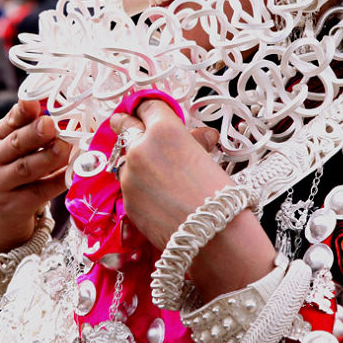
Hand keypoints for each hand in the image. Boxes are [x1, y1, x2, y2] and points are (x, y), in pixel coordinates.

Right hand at [0, 100, 70, 253]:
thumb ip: (29, 129)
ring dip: (48, 157)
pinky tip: (72, 173)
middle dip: (34, 133)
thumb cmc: (9, 174)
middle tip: (50, 124)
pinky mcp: (14, 207)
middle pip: (16, 143)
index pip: (10, 120)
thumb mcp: (10, 149)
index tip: (36, 102)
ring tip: (65, 147)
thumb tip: (62, 111)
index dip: (24, 110)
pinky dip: (58, 181)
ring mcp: (0, 185)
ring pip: (26, 168)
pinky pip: (40, 192)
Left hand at [110, 98, 224, 249]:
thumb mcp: (207, 158)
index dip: (149, 109)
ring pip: (125, 158)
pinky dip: (139, 186)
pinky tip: (159, 196)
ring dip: (135, 160)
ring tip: (158, 174)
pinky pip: (129, 185)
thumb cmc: (219, 196)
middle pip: (123, 125)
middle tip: (127, 124)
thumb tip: (201, 137)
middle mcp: (140, 148)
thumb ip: (194, 142)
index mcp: (163, 130)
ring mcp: (129, 175)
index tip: (148, 112)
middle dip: (126, 123)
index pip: (147, 106)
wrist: (213, 236)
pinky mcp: (126, 201)